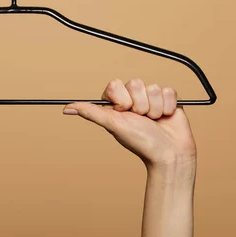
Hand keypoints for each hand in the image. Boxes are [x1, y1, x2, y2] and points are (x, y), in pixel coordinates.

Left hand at [63, 78, 195, 168]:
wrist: (169, 154)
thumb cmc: (140, 142)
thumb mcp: (113, 125)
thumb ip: (91, 113)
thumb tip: (66, 108)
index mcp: (116, 102)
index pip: (115, 84)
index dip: (122, 100)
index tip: (125, 113)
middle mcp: (132, 98)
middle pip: (135, 83)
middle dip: (140, 105)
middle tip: (141, 119)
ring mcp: (150, 98)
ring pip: (152, 87)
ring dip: (155, 108)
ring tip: (154, 120)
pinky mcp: (167, 98)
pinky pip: (168, 90)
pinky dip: (168, 106)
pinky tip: (165, 117)